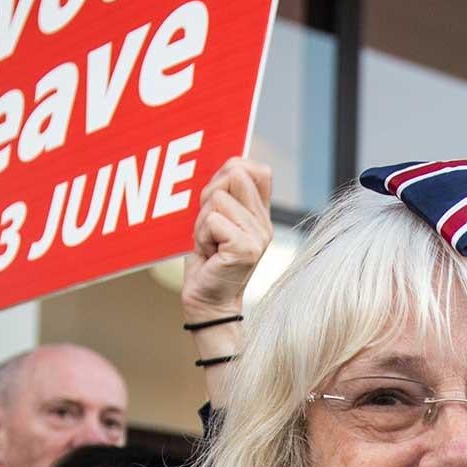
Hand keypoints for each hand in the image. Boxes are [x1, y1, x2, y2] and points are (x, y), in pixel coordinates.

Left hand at [181, 156, 273, 320]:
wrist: (208, 303)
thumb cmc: (206, 262)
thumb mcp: (213, 220)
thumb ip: (222, 193)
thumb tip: (227, 164)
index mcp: (260, 214)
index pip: (258, 170)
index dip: (232, 171)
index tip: (216, 199)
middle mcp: (264, 223)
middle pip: (235, 175)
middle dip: (209, 196)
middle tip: (208, 227)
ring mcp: (259, 236)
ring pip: (218, 199)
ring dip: (201, 222)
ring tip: (208, 243)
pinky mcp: (247, 248)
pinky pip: (213, 220)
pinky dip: (201, 235)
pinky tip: (208, 253)